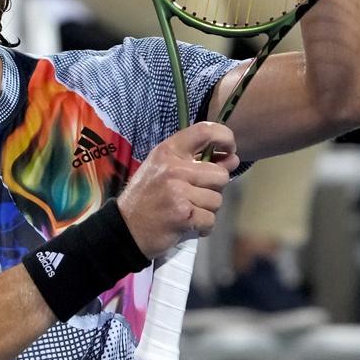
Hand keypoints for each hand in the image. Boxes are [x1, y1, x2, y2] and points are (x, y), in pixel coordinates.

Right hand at [116, 122, 239, 258]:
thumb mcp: (165, 169)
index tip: (229, 150)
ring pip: (217, 200)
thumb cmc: (148, 196)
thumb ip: (198, 162)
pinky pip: (210, 220)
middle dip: (214, 189)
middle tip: (196, 195)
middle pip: (220, 175)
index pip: (205, 131)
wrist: (126, 228)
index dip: (225, 137)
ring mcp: (178, 191)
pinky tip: (188, 224)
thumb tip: (233, 159)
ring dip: (207, 210)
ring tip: (188, 211)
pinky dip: (203, 226)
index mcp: (168, 151)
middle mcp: (174, 168)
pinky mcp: (183, 215)